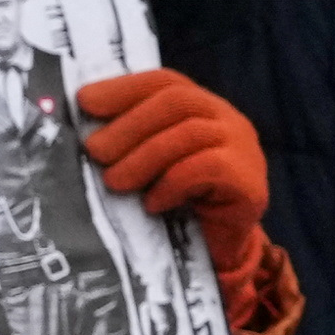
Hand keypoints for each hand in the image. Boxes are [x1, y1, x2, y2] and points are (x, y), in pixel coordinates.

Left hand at [81, 67, 270, 296]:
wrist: (219, 252)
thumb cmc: (179, 205)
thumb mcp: (151, 166)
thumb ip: (130, 143)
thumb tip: (85, 132)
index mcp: (202, 107)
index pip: (165, 82)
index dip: (124, 88)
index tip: (84, 102)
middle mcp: (227, 119)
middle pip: (177, 101)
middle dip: (129, 124)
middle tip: (95, 150)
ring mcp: (244, 148)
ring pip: (190, 134)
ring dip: (143, 157)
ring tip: (114, 181)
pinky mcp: (250, 183)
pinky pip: (208, 168)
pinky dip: (172, 183)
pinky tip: (152, 203)